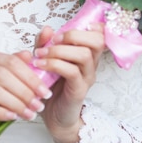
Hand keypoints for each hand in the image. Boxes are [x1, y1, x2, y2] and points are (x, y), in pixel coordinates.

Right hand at [0, 47, 52, 142]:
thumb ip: (13, 65)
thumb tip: (30, 55)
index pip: (10, 62)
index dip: (30, 77)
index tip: (44, 91)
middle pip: (2, 75)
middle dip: (24, 92)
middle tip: (39, 105)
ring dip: (14, 103)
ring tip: (29, 114)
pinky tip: (11, 117)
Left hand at [32, 25, 104, 142]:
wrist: (53, 116)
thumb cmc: (52, 86)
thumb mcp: (46, 59)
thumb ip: (46, 43)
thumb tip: (47, 29)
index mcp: (87, 53)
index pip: (100, 35)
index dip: (93, 26)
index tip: (72, 26)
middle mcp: (92, 63)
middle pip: (97, 40)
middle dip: (73, 35)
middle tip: (53, 41)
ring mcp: (87, 77)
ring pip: (83, 54)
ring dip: (59, 50)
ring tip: (41, 54)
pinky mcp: (79, 89)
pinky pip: (72, 71)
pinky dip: (54, 64)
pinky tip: (40, 65)